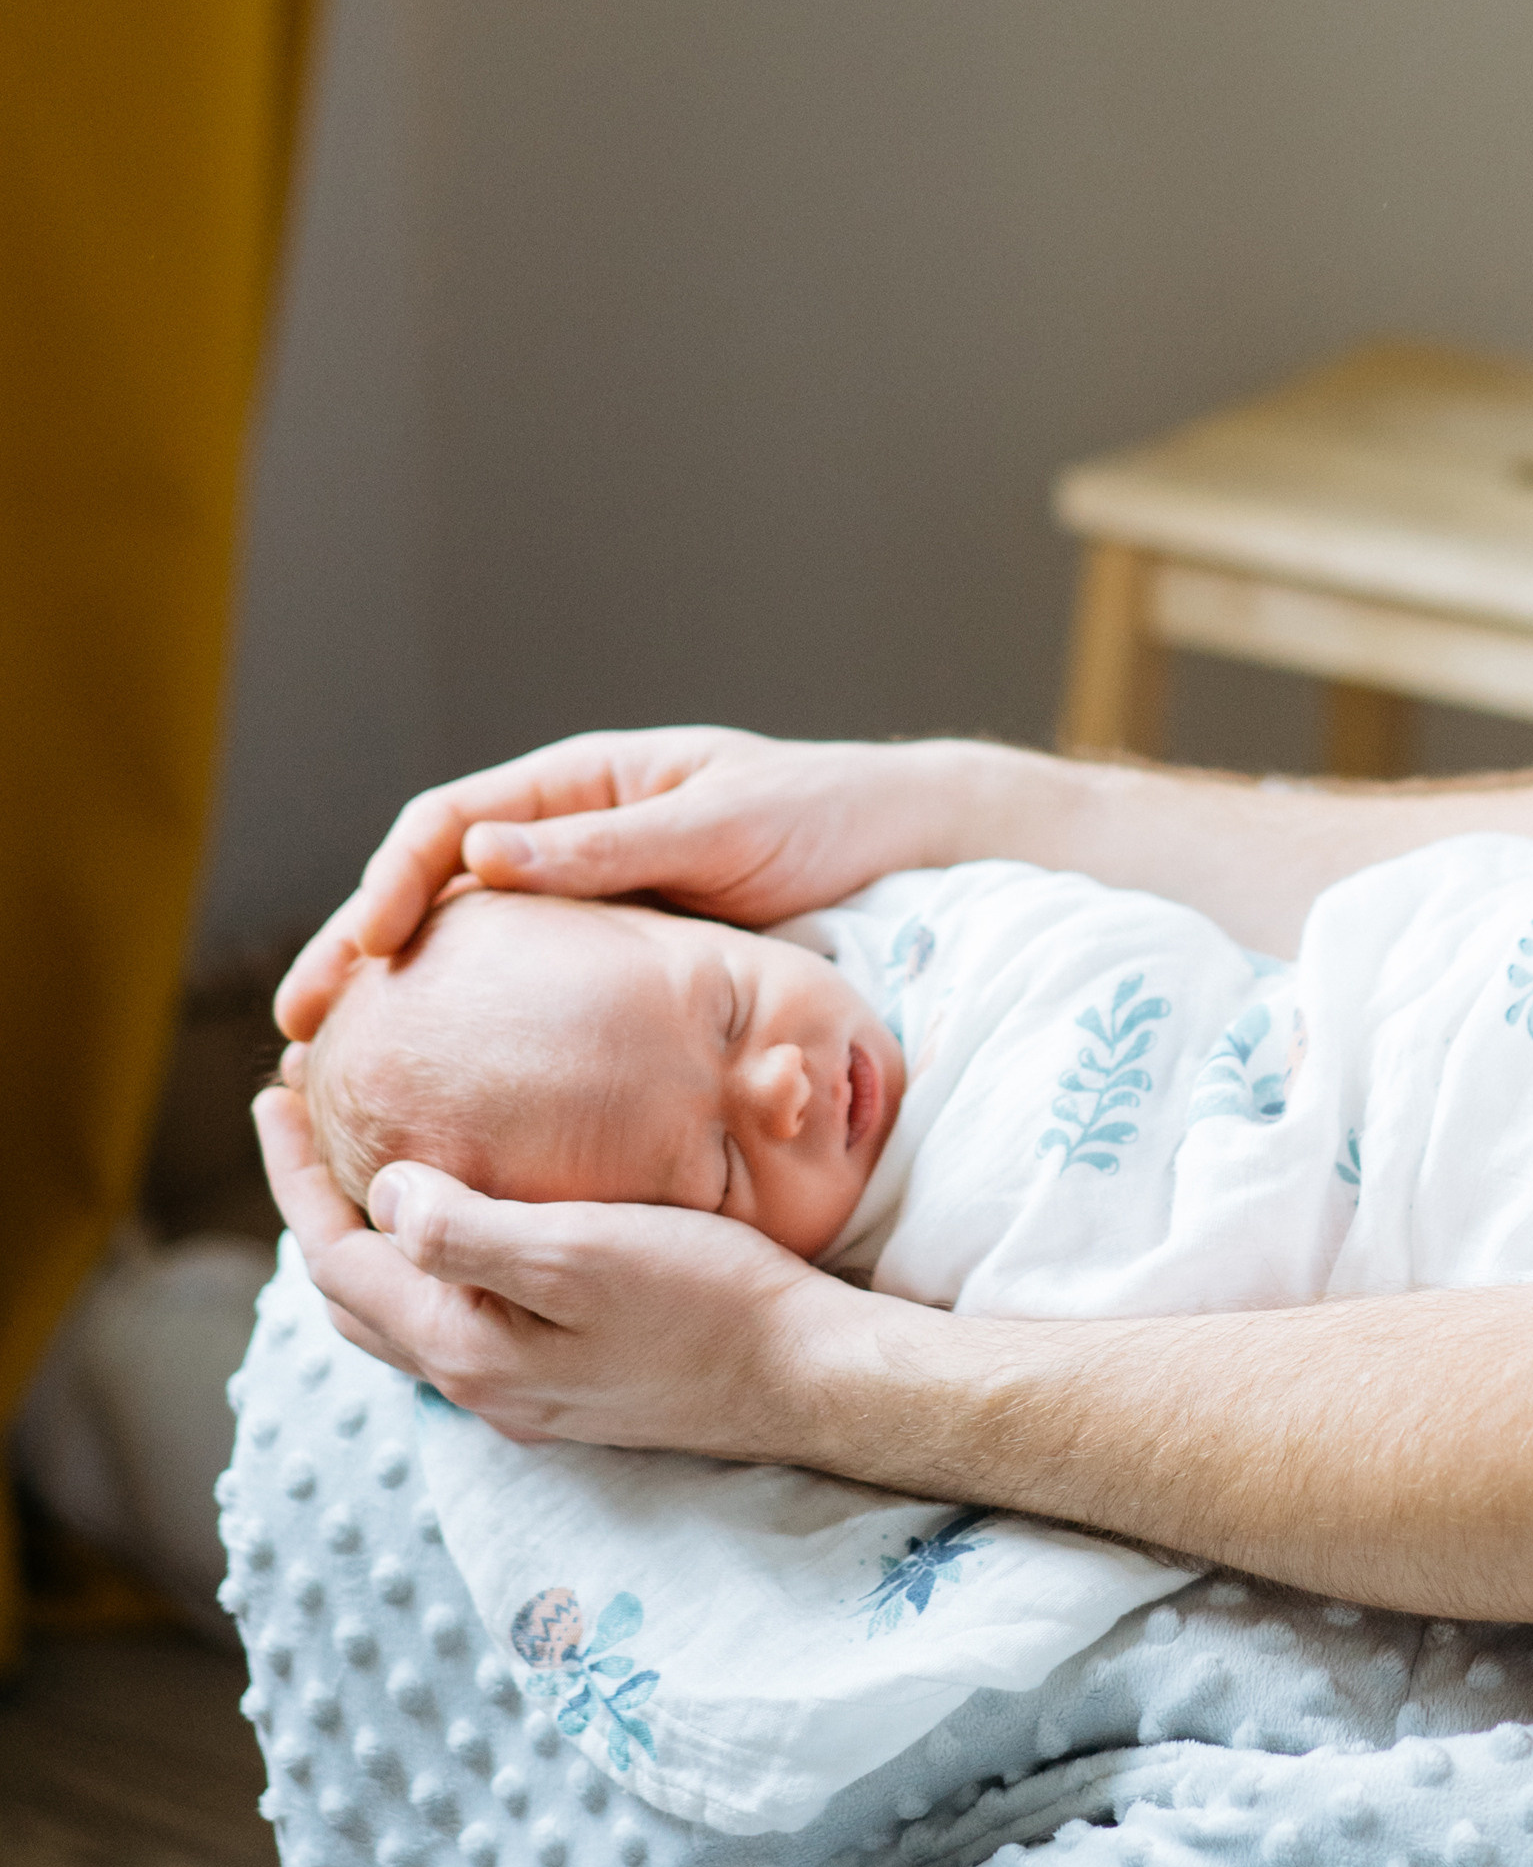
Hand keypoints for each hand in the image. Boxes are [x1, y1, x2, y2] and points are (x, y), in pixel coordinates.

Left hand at [253, 1083, 860, 1456]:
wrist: (801, 1375)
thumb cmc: (706, 1300)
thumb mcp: (583, 1250)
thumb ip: (469, 1231)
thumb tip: (381, 1192)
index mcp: (465, 1345)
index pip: (336, 1257)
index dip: (293, 1176)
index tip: (272, 1092)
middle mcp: (477, 1381)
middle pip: (353, 1292)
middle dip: (313, 1205)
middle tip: (300, 1120)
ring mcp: (520, 1389)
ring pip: (401, 1313)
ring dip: (366, 1240)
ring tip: (361, 1164)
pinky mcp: (563, 1382)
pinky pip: (455, 1318)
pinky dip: (425, 1262)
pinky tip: (459, 1222)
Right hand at [273, 725, 1001, 1041]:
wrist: (897, 839)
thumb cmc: (818, 815)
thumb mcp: (718, 827)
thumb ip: (610, 845)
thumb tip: (481, 855)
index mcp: (580, 784)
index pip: (447, 823)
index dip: (388, 886)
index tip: (357, 955)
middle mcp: (568, 834)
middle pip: (433, 886)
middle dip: (361, 948)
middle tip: (300, 1026)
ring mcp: (588, 895)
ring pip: (468, 941)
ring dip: (402, 994)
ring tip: (340, 1067)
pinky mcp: (617, 953)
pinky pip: (525, 981)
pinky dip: (472, 1021)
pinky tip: (443, 1082)